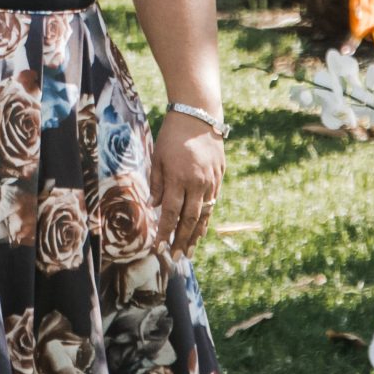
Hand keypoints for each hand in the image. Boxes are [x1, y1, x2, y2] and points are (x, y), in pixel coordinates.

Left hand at [150, 118, 223, 256]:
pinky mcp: (219, 176)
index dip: (165, 232)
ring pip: (204, 215)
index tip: (159, 248)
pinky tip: (202, 230)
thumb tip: (154, 207)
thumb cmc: (172, 135)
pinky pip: (213, 203)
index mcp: (178, 178)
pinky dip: (207, 218)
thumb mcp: (158, 156)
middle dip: (181, 240)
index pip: (170, 213)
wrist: (199, 116)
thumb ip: (157, 183)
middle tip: (176, 257)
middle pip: (189, 219)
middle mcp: (197, 183)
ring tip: (189, 251)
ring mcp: (210, 181)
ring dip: (196, 235)